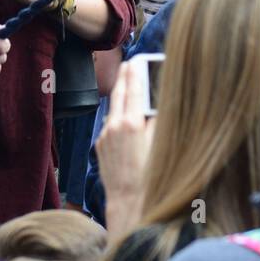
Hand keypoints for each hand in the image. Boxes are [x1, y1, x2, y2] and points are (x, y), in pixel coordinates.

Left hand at [95, 60, 155, 239]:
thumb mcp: (160, 144)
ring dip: (122, 98)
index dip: (136, 72)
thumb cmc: (151, 176)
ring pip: (114, 109)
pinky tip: (127, 119)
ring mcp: (105, 135)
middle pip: (119, 93)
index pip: (134, 89)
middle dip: (125, 77)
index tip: (136, 59)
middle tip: (129, 63)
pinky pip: (110, 125)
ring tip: (130, 87)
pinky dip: (118, 118)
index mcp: (132, 123)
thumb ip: (157, 122)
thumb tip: (156, 106)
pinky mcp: (99, 145)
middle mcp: (115, 126)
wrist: (128, 201)